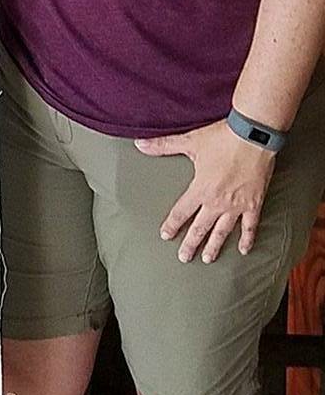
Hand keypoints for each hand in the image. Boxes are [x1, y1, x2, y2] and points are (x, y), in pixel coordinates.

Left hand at [135, 119, 276, 262]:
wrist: (253, 135)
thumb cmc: (222, 138)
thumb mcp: (190, 141)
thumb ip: (163, 145)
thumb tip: (140, 144)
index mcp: (200, 189)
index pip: (181, 212)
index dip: (172, 224)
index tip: (166, 236)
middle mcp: (217, 202)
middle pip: (200, 228)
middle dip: (190, 244)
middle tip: (184, 257)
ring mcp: (236, 205)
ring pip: (222, 231)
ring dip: (214, 246)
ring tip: (208, 259)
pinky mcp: (254, 203)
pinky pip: (250, 226)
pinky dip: (247, 239)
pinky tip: (244, 250)